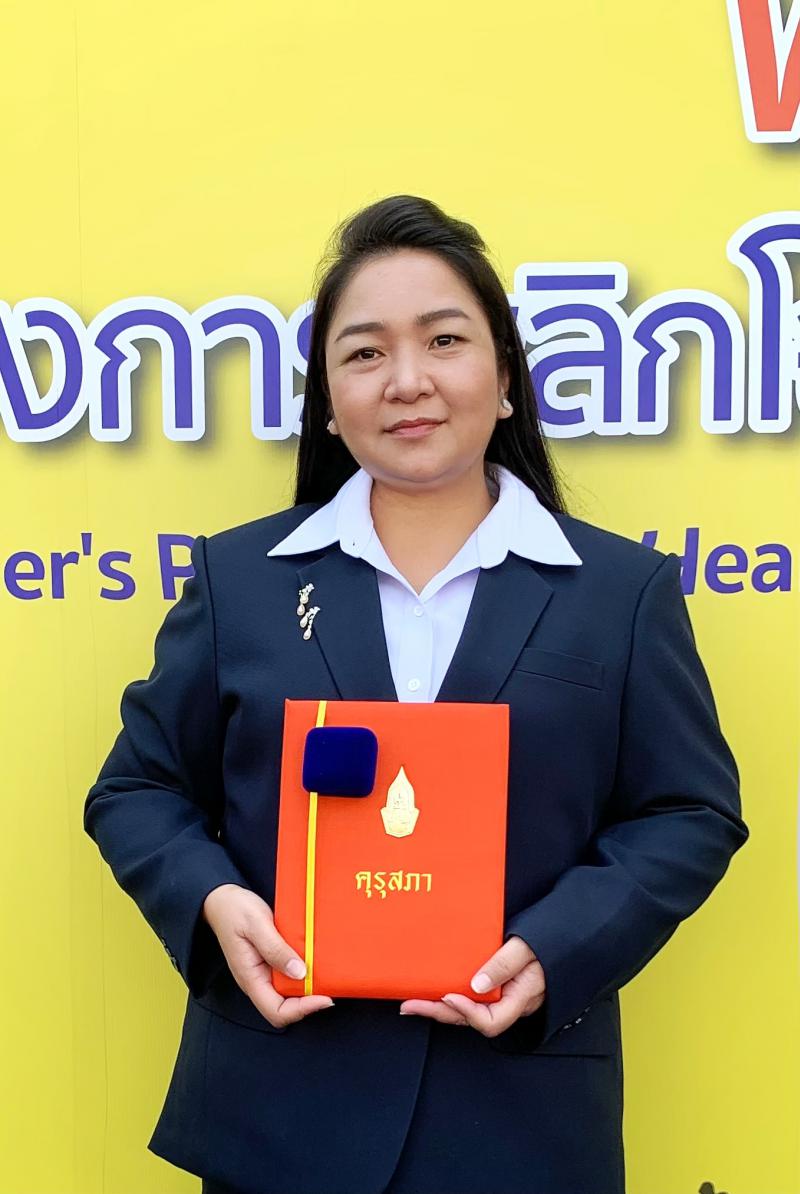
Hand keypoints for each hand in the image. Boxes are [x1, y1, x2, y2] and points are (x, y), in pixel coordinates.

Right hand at [202, 883, 333, 1028]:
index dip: (302, 1010)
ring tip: (327, 974)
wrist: (222, 899)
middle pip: (285, 1007)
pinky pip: (287, 976)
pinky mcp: (268, 963)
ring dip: (307, 988)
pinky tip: (314, 962)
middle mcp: (257, 981)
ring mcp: (262, 973)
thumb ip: (275, 949)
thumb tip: (299, 972)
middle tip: (331, 985)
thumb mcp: (257, 924)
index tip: (325, 997)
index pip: (276, 1011)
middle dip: (309, 1001)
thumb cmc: (234, 910)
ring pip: (288, 993)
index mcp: (250, 978)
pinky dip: (303, 973)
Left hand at [399, 935, 545, 1036]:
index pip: (491, 1020)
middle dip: (440, 1012)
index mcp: (521, 998)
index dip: (468, 1012)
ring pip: (469, 1010)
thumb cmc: (550, 939)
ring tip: (414, 1001)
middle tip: (412, 1004)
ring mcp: (504, 997)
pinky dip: (452, 995)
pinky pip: (473, 997)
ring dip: (441, 1006)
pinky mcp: (498, 987)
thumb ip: (504, 964)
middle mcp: (510, 1003)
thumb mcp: (527, 947)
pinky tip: (436, 990)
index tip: (449, 996)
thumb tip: (477, 985)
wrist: (563, 934)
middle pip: (472, 1019)